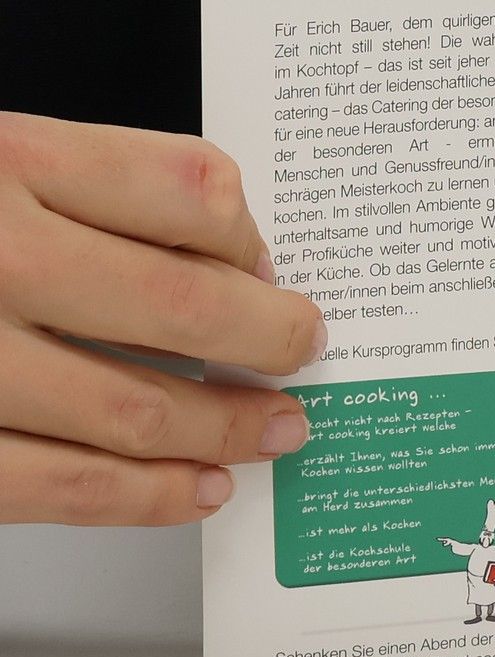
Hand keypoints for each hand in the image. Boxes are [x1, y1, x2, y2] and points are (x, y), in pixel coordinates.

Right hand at [0, 114, 326, 526]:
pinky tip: (196, 488)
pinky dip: (147, 495)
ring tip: (274, 429)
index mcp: (3, 162)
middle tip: (304, 348)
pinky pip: (60, 485)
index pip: (188, 190)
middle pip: (182, 306)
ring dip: (227, 427)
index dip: (251, 235)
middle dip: (270, 339)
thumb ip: (96, 184)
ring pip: (135, 407)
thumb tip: (233, 252)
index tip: (273, 265)